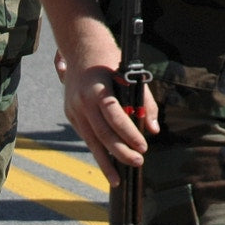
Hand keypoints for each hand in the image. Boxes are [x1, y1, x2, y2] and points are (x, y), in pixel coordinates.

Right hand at [57, 26, 157, 186]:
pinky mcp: (71, 114)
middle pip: (102, 133)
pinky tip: (107, 164)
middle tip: (137, 162)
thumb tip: (153, 129)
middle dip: (120, 152)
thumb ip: (145, 102)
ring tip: (117, 179)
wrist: (80, 46)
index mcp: (97, 89)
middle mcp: (82, 101)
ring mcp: (73, 109)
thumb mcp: (130, 75)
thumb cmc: (109, 60)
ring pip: (91, 140)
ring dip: (105, 161)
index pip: (114, 116)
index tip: (142, 147)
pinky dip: (98, 150)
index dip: (129, 134)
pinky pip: (86, 136)